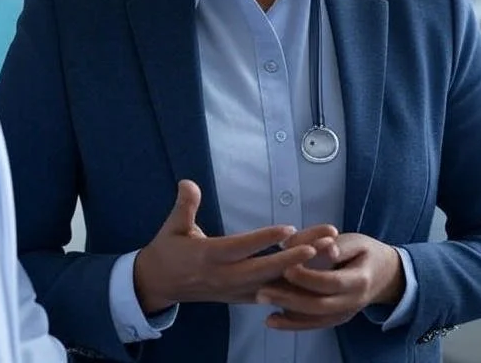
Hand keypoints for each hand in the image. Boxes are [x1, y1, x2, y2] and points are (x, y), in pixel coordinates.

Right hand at [133, 180, 337, 312]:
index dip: (264, 239)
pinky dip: (289, 286)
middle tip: (318, 247)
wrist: (157, 285)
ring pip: (270, 284)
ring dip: (297, 272)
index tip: (287, 230)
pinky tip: (311, 277)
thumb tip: (188, 182)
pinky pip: (267, 294)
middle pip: (263, 270)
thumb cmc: (167, 250)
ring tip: (323, 256)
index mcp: (208, 257)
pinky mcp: (237, 297)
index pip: (240, 248)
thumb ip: (184, 206)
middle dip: (292, 259)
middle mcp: (223, 277)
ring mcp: (232, 290)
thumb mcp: (172, 226)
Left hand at [256, 233, 404, 330]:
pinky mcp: (335, 319)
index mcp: (359, 281)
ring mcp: (344, 314)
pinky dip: (292, 324)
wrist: (386, 276)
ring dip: (286, 313)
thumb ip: (338, 244)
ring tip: (261, 302)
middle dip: (289, 299)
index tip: (286, 268)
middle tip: (263, 290)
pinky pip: (313, 324)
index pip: (330, 282)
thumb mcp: (356, 241)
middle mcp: (352, 303)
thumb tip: (325, 248)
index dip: (307, 278)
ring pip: (313, 319)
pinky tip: (271, 320)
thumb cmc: (367, 252)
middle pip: (318, 305)